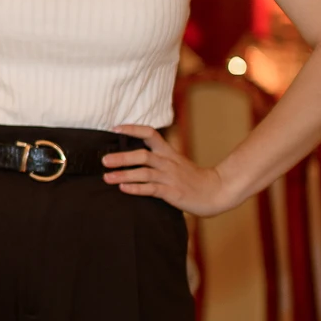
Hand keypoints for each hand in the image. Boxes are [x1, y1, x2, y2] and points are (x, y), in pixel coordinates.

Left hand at [103, 125, 240, 215]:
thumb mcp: (176, 163)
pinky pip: (152, 189)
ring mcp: (170, 177)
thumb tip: (133, 155)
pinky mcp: (173, 192)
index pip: (150, 134)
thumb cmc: (193, 178)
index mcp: (169, 152)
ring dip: (124, 174)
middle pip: (143, 155)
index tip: (115, 128)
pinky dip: (136, 188)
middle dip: (122, 157)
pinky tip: (123, 189)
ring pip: (144, 172)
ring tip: (106, 177)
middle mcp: (168, 162)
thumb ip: (158, 158)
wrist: (217, 191)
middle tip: (103, 160)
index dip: (132, 129)